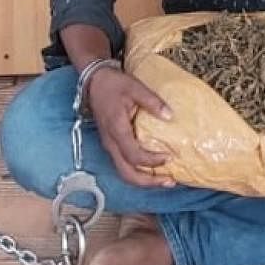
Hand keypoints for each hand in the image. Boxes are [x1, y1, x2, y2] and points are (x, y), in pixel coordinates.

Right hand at [87, 66, 174, 187]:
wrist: (94, 82)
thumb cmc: (114, 84)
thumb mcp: (135, 87)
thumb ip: (152, 101)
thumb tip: (170, 115)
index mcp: (117, 129)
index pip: (134, 155)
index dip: (152, 161)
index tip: (170, 157)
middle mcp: (111, 143)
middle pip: (127, 174)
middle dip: (149, 182)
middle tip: (169, 181)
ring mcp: (109, 146)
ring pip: (124, 173)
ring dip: (143, 180)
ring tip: (163, 180)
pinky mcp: (111, 144)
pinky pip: (123, 165)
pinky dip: (138, 172)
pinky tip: (151, 168)